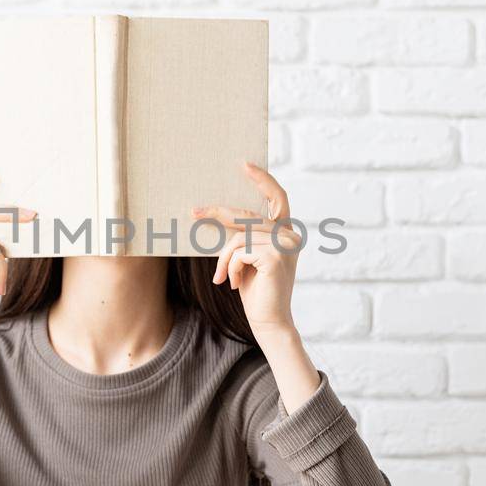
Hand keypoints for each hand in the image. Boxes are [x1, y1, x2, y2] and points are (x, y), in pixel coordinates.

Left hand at [193, 162, 302, 342]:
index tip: (245, 165)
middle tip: (194, 212)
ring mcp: (286, 245)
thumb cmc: (255, 290)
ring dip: (224, 260)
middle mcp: (291, 235)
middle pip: (247, 216)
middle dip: (218, 213)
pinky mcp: (276, 257)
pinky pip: (238, 252)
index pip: (278, 198)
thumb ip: (246, 236)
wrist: (268, 321)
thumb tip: (222, 213)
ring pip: (238, 238)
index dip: (262, 180)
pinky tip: (235, 284)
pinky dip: (230, 268)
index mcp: (287, 232)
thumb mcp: (248, 257)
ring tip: (225, 278)